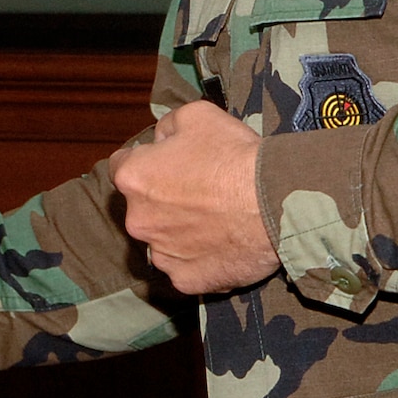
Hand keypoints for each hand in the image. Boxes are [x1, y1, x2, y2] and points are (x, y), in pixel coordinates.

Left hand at [111, 101, 277, 293]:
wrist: (274, 203)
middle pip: (143, 207)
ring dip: (180, 231)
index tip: (167, 163)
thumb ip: (167, 126)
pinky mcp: (187, 281)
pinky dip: (199, 260)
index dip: (146, 161)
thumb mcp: (196, 116)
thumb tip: (159, 140)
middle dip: (163, 199)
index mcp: (134, 178)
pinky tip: (221, 245)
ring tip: (215, 221)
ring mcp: (162, 255)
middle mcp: (138, 220)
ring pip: (163, 240)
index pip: (122, 166)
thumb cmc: (234, 156)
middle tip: (200, 192)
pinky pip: (186, 269)